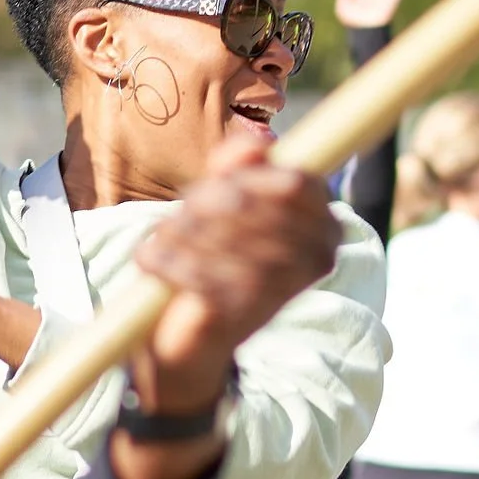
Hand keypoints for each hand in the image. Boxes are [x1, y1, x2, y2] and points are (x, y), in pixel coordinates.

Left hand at [131, 133, 341, 410]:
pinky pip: (205, 273)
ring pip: (226, 235)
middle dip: (204, 204)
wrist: (188, 338)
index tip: (212, 187)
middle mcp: (319, 257)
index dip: (247, 177)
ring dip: (181, 233)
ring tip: (160, 239)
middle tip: (176, 217)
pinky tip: (153, 262)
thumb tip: (254, 139)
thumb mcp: (222, 202)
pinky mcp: (249, 314)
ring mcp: (286, 287)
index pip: (295, 181)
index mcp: (325, 225)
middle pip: (253, 203)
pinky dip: (171, 264)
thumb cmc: (213, 258)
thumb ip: (236, 167)